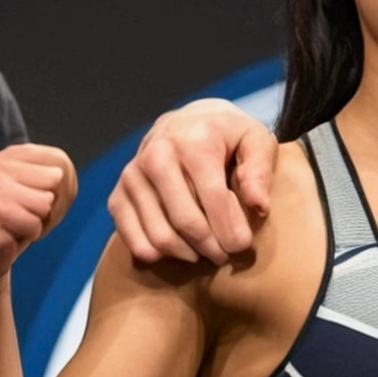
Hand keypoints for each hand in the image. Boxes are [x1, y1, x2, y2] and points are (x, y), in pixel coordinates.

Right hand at [0, 146, 76, 283]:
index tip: (39, 200)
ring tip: (19, 222)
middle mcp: (0, 163)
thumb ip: (58, 177)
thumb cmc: (17, 220)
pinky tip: (12, 232)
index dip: (63, 188)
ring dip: (40, 220)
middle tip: (28, 214)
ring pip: (46, 201)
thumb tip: (59, 176)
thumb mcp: (40, 190)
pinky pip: (35, 223)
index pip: (60, 160)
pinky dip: (30, 233)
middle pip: (57, 179)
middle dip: (53, 205)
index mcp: (13, 154)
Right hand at [107, 99, 276, 266]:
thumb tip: (258, 206)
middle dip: (212, 248)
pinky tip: (179, 249)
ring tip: (206, 252)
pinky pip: (133, 239)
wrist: (187, 121)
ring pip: (160, 236)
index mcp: (193, 142)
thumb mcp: (256, 141)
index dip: (231, 232)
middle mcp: (156, 155)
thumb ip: (259, 172)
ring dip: (188, 254)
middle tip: (225, 254)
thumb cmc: (228, 136)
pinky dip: (158, 255)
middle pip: (186, 223)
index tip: (242, 247)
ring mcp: (132, 176)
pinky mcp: (118, 195)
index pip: (214, 200)